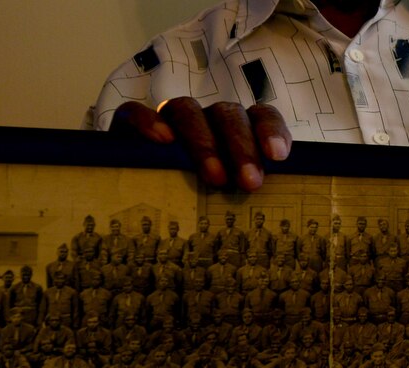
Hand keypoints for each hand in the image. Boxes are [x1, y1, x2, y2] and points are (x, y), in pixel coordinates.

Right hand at [109, 98, 291, 190]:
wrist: (139, 197)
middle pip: (228, 115)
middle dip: (242, 148)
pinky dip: (149, 121)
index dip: (271, 130)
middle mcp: (206, 120)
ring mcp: (169, 119)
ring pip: (188, 111)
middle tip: (250, 182)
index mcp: (237, 131)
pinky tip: (163, 140)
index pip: (260, 116)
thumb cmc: (199, 203)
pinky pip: (135, 112)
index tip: (278, 156)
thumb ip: (249, 196)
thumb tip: (279, 215)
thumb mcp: (229, 201)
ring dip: (204, 143)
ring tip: (215, 177)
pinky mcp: (129, 125)